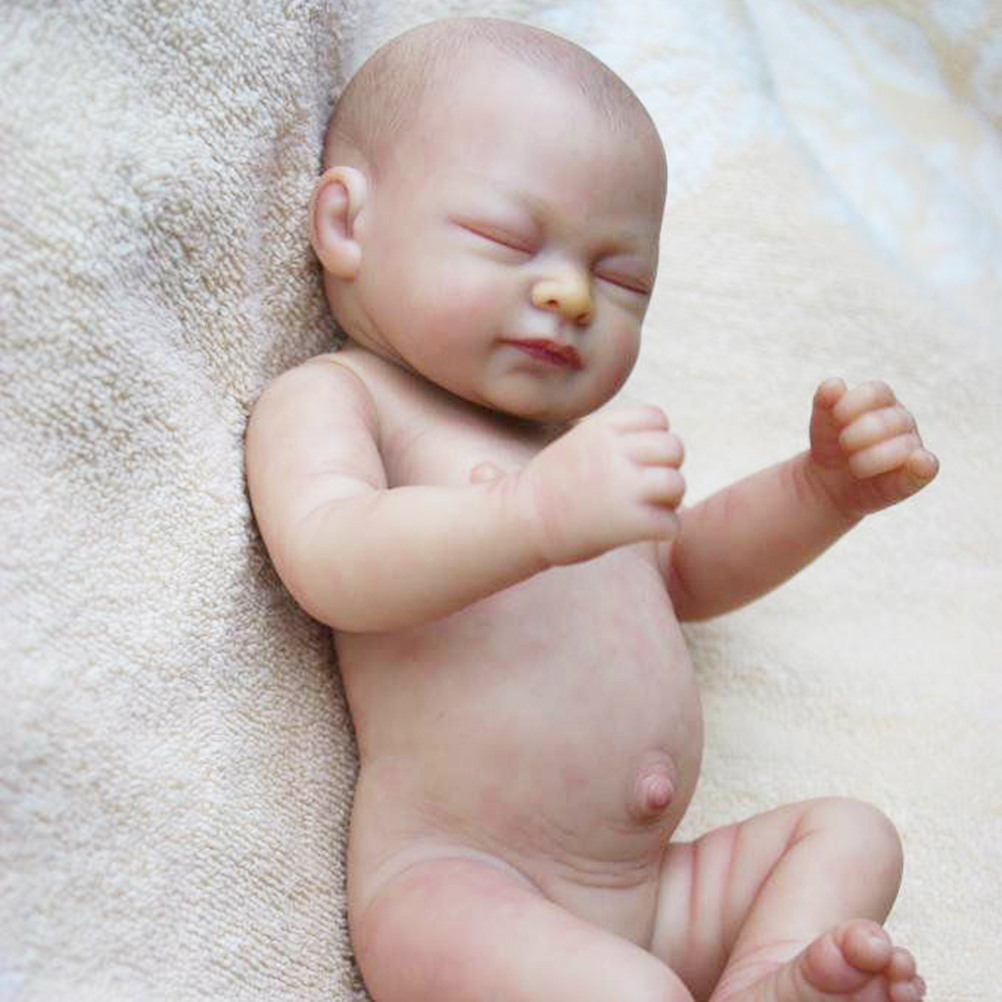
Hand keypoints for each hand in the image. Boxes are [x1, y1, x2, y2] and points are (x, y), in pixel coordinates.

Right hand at [515, 406, 684, 566]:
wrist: (521, 522)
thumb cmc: (547, 490)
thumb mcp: (577, 444)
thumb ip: (614, 439)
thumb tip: (652, 446)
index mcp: (602, 428)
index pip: (657, 418)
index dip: (654, 441)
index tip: (637, 462)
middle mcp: (616, 451)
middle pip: (674, 448)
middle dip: (667, 469)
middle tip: (648, 490)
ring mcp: (624, 485)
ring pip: (677, 484)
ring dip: (669, 501)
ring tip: (647, 511)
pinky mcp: (629, 521)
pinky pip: (671, 523)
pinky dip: (662, 531)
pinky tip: (641, 533)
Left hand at [806, 378, 938, 521]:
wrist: (829, 483)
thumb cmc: (831, 447)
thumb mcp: (822, 426)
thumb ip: (825, 403)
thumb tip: (833, 384)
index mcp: (880, 401)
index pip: (877, 392)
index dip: (856, 401)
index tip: (837, 415)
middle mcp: (901, 421)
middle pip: (893, 418)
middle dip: (865, 431)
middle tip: (844, 443)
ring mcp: (911, 448)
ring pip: (906, 445)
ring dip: (877, 456)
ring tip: (855, 466)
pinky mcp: (914, 476)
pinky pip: (927, 467)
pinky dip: (923, 465)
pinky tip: (918, 462)